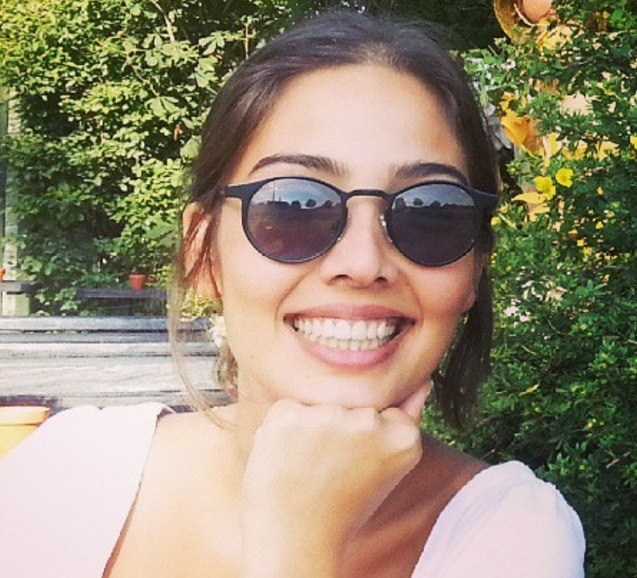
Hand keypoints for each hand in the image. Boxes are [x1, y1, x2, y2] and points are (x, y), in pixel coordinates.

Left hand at [240, 391, 425, 576]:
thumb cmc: (345, 503)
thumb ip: (408, 420)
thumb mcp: (387, 468)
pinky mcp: (288, 415)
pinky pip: (288, 408)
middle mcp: (368, 422)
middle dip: (339, 430)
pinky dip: (284, 429)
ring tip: (309, 467)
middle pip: (351, 405)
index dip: (363, 440)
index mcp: (403, 437)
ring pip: (320, 404)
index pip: (383, 410)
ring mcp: (326, 416)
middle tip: (331, 471)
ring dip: (311, 427)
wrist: (297, 538)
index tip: (357, 467)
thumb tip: (424, 381)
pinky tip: (287, 458)